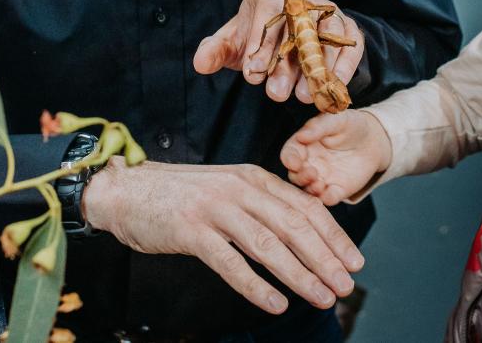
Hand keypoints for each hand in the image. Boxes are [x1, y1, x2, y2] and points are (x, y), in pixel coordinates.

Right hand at [82, 157, 363, 314]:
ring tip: (321, 297)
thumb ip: (263, 206)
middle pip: (294, 226)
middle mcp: (240, 190)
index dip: (334, 236)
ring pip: (268, 245)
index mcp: (254, 178)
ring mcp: (216, 209)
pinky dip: (256, 286)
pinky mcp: (192, 231)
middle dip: (325, 259)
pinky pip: (231, 263)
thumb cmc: (183, 196)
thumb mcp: (229, 190)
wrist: (127, 191)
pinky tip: (276, 303)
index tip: (354, 261)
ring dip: (300, 275)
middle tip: (345, 286)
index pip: (306, 207)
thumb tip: (304, 236)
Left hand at [192, 0, 363, 103]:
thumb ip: (216, 50)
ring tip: (304, 97)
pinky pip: (350, 42)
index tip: (252, 74)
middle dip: (286, 64)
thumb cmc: (258, 35)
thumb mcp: (234, 42)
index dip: (261, 44)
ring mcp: (329, 9)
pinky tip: (334, 87)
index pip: (269, 14)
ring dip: (317, 67)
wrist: (289, 31)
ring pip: (326, 35)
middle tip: (275, 94)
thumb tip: (200, 63)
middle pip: (297, 28)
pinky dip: (345, 65)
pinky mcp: (347, 25)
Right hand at [280, 110, 391, 205]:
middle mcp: (308, 164)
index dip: (289, 158)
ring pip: (308, 189)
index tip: (293, 162)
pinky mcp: (336, 190)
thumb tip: (301, 135)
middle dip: (299, 177)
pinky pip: (328, 198)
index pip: (289, 153)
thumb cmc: (351, 126)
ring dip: (310, 190)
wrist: (373, 140)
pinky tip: (330, 194)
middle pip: (295, 175)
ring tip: (319, 184)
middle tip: (311, 173)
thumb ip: (318, 127)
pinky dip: (326, 199)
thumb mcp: (336, 119)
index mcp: (303, 145)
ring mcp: (321, 179)